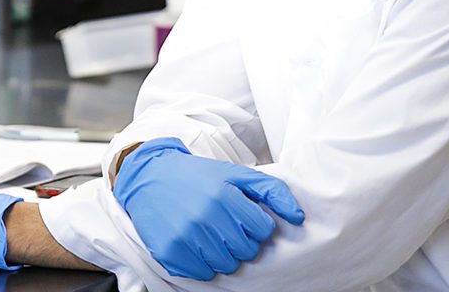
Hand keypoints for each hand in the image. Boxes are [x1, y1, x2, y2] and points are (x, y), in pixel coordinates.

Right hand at [113, 137, 303, 280]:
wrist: (150, 177)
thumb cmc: (199, 177)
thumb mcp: (236, 174)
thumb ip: (272, 191)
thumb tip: (298, 218)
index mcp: (224, 195)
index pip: (262, 230)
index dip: (255, 224)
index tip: (241, 215)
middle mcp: (205, 217)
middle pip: (246, 251)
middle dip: (240, 240)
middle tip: (225, 224)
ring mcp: (186, 237)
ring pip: (227, 265)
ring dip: (223, 253)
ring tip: (210, 233)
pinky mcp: (171, 253)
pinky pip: (203, 273)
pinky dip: (203, 262)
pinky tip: (195, 243)